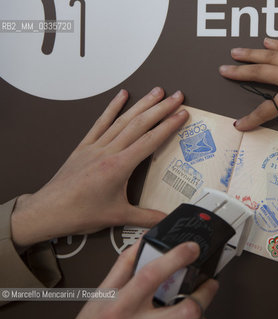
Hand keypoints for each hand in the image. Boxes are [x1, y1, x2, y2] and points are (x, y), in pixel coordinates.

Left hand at [11, 88, 188, 246]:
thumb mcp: (118, 217)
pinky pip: (101, 122)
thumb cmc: (80, 213)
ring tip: (157, 92)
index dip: (169, 126)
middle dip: (161, 108)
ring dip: (142, 104)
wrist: (48, 211)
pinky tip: (122, 95)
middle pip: (140, 124)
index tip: (182, 114)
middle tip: (177, 97)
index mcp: (119, 166)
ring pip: (123, 120)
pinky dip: (113, 107)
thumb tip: (167, 219)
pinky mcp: (85, 146)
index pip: (151, 141)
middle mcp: (108, 151)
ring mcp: (96, 146)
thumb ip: (147, 218)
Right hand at [77, 241, 218, 318]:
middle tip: (210, 284)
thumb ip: (124, 266)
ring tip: (198, 304)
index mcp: (120, 304)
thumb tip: (145, 241)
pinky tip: (186, 318)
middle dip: (203, 295)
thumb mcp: (101, 294)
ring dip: (200, 314)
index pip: (151, 275)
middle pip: (184, 311)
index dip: (175, 258)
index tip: (191, 248)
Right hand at [219, 38, 277, 143]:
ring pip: (271, 55)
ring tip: (236, 51)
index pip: (265, 110)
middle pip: (260, 72)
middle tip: (223, 70)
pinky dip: (277, 43)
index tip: (239, 125)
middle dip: (239, 72)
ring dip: (251, 53)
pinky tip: (267, 39)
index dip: (250, 119)